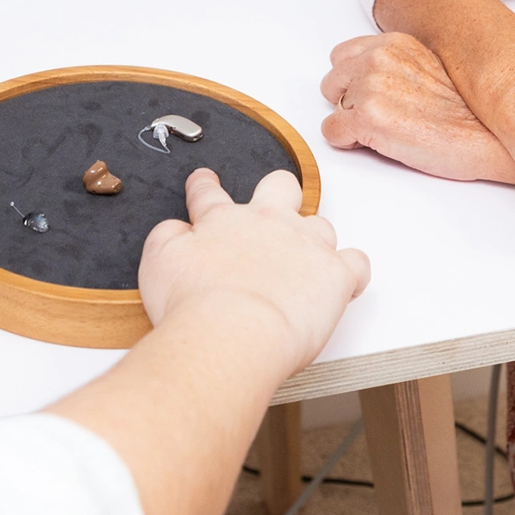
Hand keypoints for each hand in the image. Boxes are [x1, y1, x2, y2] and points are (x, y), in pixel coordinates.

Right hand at [139, 169, 370, 374]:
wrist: (232, 332)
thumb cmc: (194, 307)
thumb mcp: (158, 264)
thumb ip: (167, 238)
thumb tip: (175, 230)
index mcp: (223, 221)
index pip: (210, 195)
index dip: (206, 186)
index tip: (206, 181)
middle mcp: (268, 223)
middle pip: (280, 187)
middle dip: (278, 193)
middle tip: (273, 210)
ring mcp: (305, 245)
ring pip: (321, 225)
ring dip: (315, 240)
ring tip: (307, 262)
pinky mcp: (335, 274)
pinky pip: (356, 264)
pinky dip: (352, 273)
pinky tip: (345, 282)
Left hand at [319, 34, 514, 184]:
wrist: (490, 137)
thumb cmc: (469, 111)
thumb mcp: (431, 67)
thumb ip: (395, 66)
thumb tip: (371, 81)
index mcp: (393, 44)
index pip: (343, 57)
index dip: (353, 81)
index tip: (371, 96)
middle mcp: (378, 60)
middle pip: (331, 82)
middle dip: (348, 101)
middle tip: (378, 118)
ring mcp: (370, 88)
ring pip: (332, 108)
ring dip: (351, 122)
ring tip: (386, 131)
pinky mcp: (367, 120)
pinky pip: (331, 133)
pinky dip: (349, 142)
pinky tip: (380, 144)